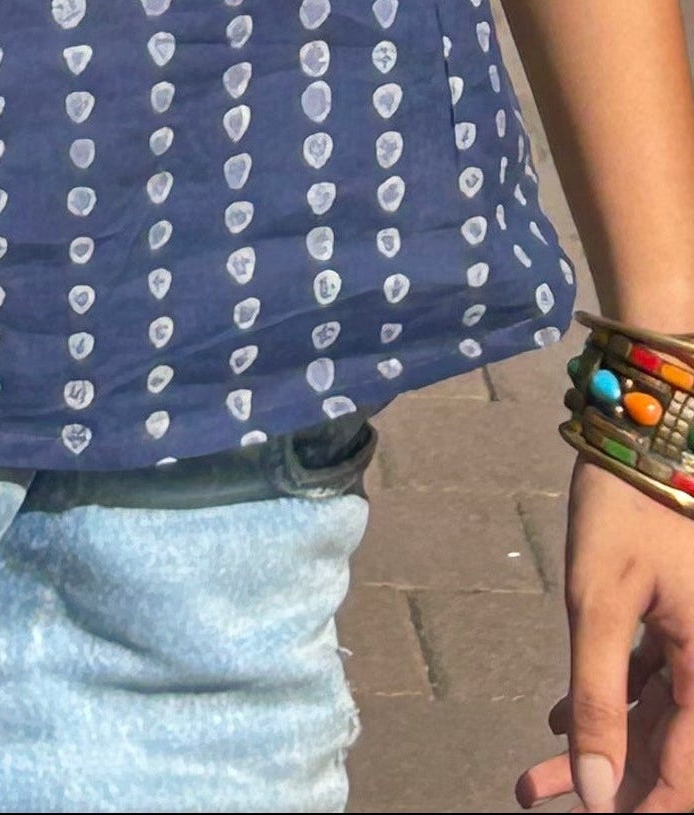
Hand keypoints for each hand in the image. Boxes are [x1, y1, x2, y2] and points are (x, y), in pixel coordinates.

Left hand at [518, 457, 693, 810]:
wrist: (646, 432)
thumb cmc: (626, 509)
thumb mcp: (598, 604)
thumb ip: (600, 699)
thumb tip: (598, 793)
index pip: (686, 780)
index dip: (640, 812)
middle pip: (669, 756)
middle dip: (607, 786)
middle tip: (533, 793)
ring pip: (655, 723)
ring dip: (599, 751)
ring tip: (532, 779)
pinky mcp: (683, 624)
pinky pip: (653, 685)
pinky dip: (610, 705)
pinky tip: (559, 721)